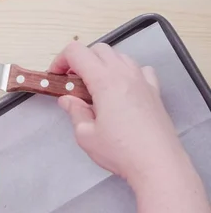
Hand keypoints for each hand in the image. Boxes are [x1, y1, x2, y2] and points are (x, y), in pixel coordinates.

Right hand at [50, 42, 185, 181]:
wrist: (157, 163)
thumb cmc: (120, 151)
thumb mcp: (85, 134)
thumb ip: (74, 111)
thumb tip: (67, 100)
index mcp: (105, 81)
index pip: (77, 52)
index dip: (60, 60)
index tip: (55, 77)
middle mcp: (125, 74)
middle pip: (98, 49)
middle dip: (80, 60)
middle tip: (71, 83)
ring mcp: (142, 81)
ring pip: (119, 56)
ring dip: (102, 64)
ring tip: (94, 87)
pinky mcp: (154, 91)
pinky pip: (139, 69)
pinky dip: (125, 72)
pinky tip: (121, 89)